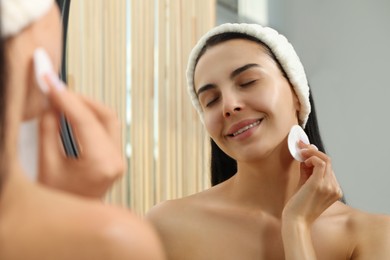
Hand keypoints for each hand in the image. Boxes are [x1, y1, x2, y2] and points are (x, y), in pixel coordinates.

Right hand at [38, 74, 125, 198]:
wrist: (72, 220)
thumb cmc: (59, 199)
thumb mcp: (48, 164)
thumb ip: (49, 130)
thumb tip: (53, 104)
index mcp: (101, 164)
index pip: (86, 120)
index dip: (67, 98)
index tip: (52, 83)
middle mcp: (116, 160)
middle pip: (104, 115)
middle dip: (79, 99)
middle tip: (57, 89)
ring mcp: (119, 159)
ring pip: (108, 119)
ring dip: (87, 106)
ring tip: (63, 99)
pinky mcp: (115, 157)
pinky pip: (107, 128)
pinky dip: (91, 116)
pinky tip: (73, 113)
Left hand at [282, 141, 341, 224]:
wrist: (295, 222)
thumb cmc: (298, 207)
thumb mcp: (305, 185)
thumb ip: (307, 171)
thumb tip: (306, 155)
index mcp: (334, 190)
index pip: (328, 167)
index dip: (316, 155)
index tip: (305, 149)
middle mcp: (335, 188)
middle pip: (328, 161)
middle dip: (313, 151)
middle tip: (301, 145)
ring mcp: (329, 186)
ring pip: (325, 160)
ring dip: (311, 152)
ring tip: (300, 152)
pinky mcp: (320, 184)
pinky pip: (320, 163)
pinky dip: (311, 157)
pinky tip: (303, 160)